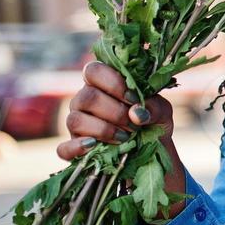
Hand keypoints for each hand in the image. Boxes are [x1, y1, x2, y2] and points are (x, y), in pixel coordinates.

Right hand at [56, 60, 175, 161]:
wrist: (153, 153)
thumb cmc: (152, 124)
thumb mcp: (161, 111)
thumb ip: (153, 106)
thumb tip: (136, 114)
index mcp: (102, 84)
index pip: (94, 70)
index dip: (113, 83)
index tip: (134, 99)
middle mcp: (84, 100)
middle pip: (87, 97)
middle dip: (115, 113)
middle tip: (134, 125)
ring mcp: (76, 123)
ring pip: (75, 120)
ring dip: (103, 130)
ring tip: (125, 138)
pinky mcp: (73, 147)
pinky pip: (64, 148)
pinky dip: (77, 148)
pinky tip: (94, 147)